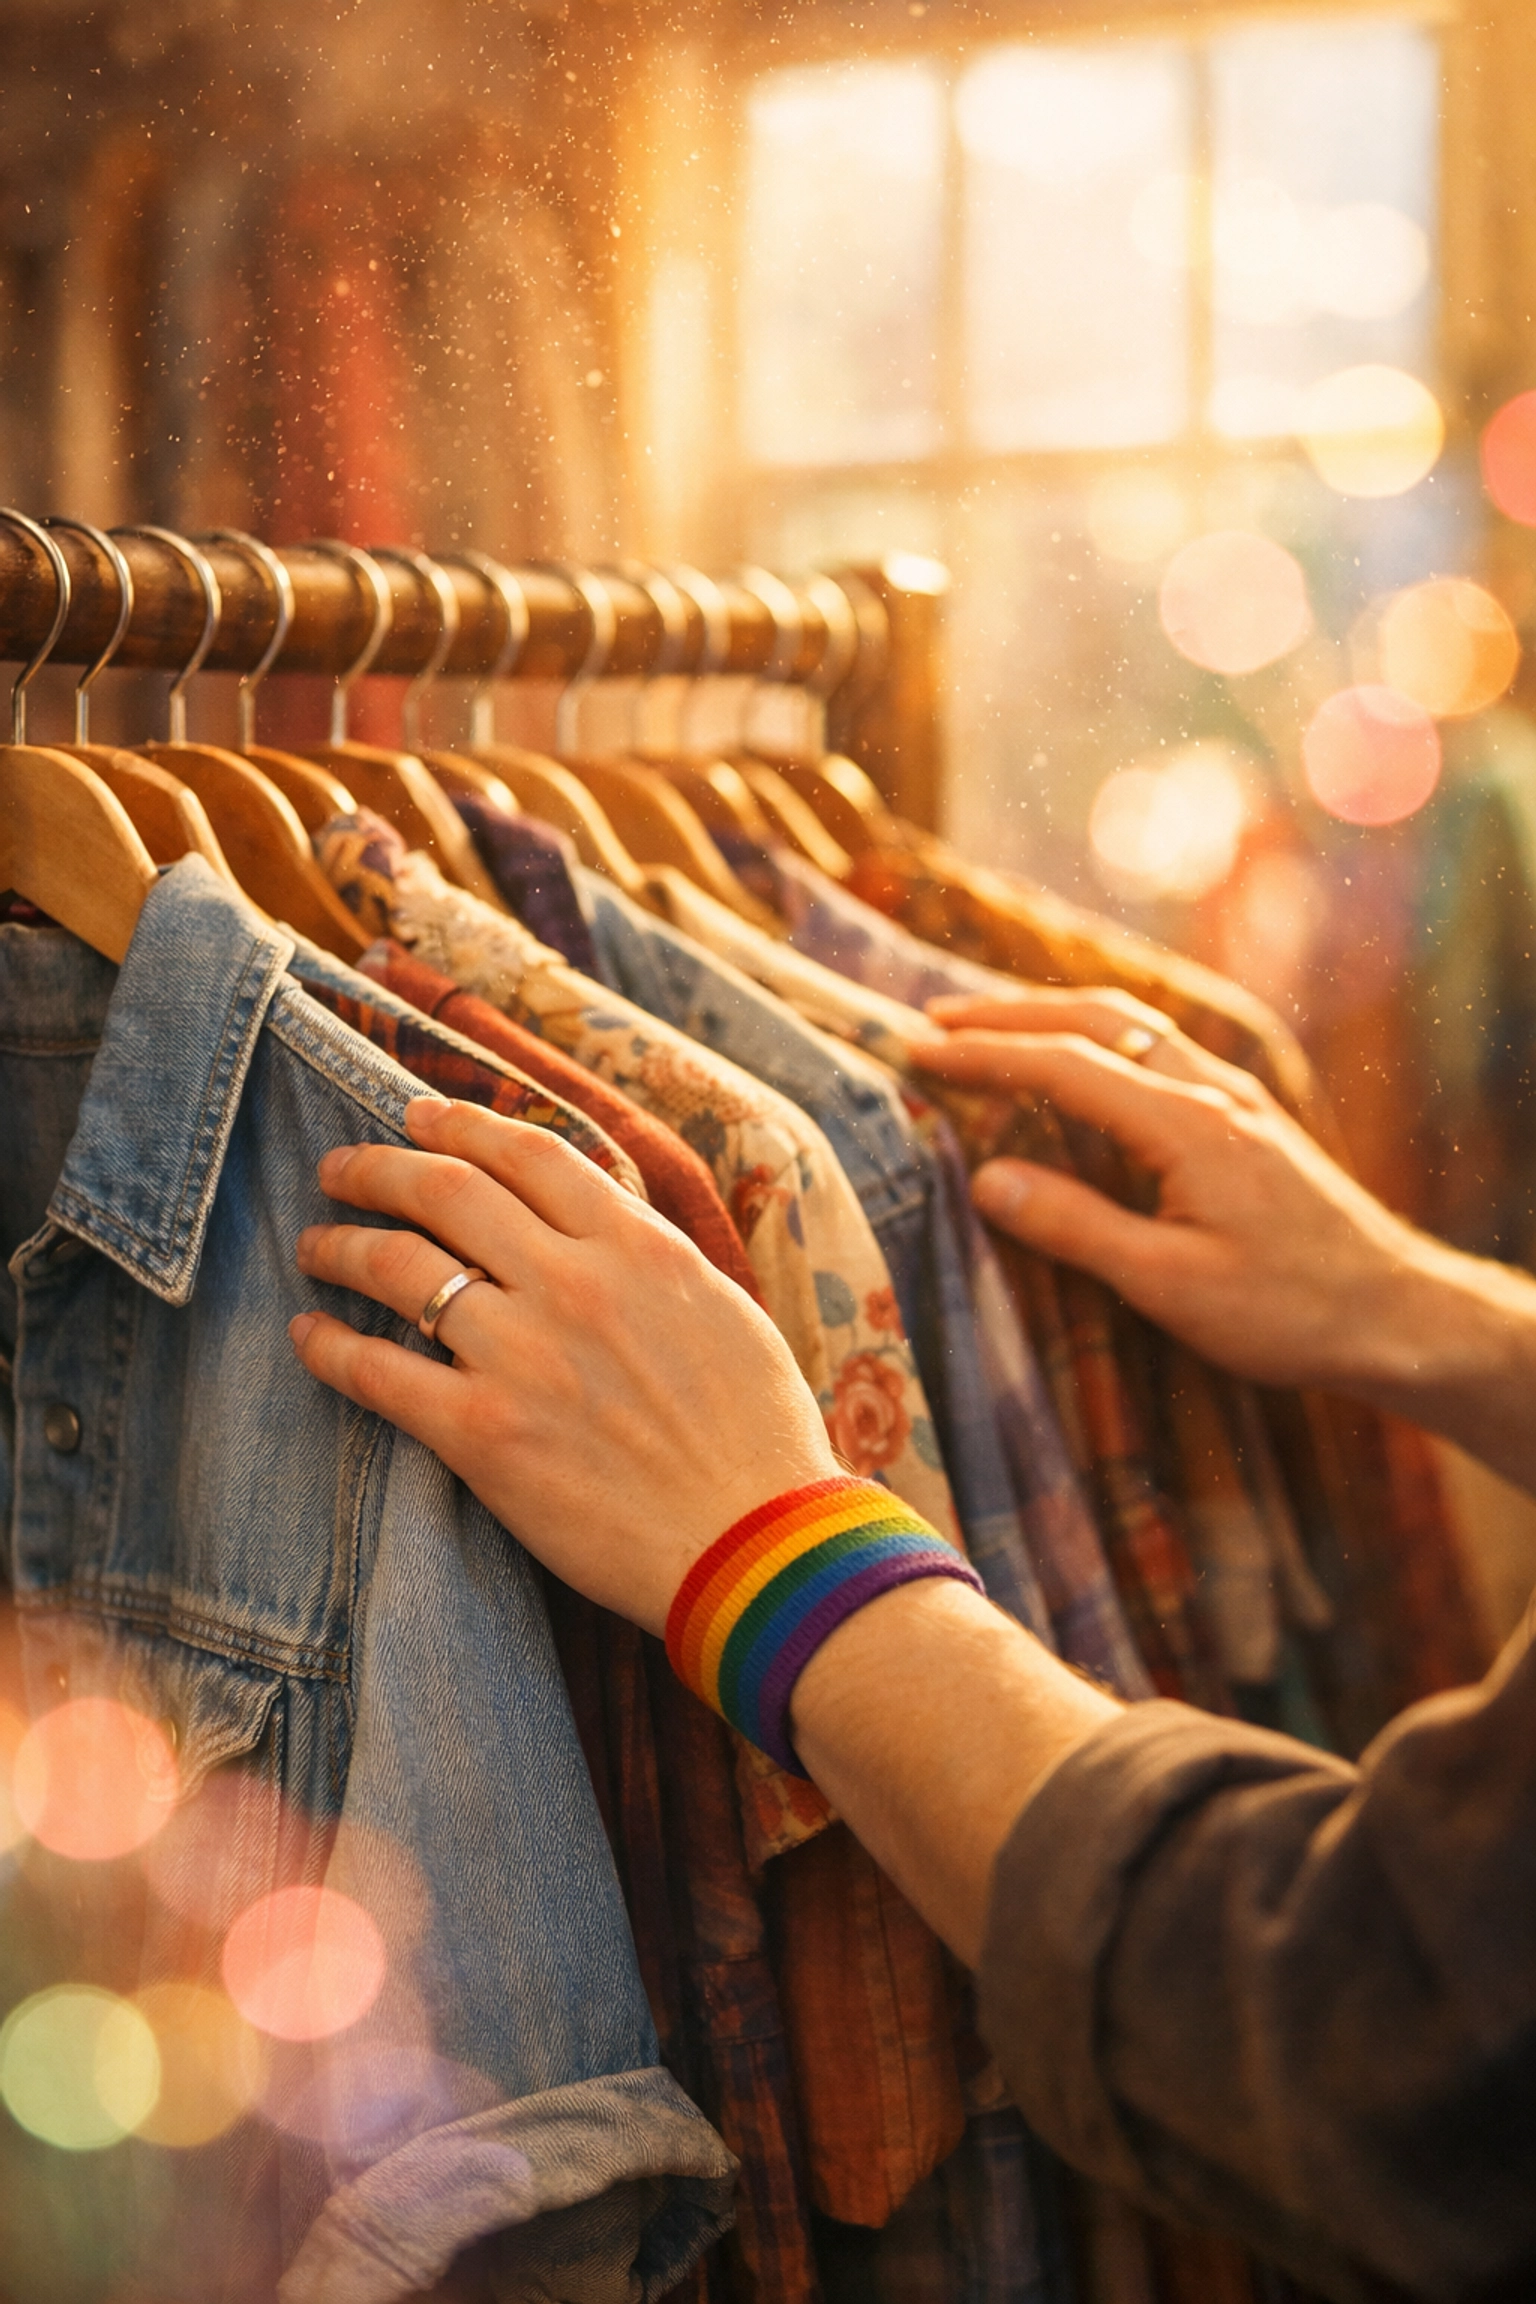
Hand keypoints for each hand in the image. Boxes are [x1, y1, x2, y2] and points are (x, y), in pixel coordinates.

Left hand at [290, 1098, 837, 1632]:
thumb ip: (649, 1260)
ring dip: (340, 1246)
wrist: (757, 1547)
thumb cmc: (757, 1439)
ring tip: (314, 1245)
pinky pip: (378, 1372)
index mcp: (639, 1246)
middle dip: (377, 1168)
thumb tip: (596, 1226)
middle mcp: (574, 1283)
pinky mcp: (483, 1434)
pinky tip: (307, 1335)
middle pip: (445, 1189)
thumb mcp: (721, 1311)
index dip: (459, 1123)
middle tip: (339, 1168)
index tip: (417, 1115)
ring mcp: (523, 1356)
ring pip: (399, 1266)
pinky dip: (328, 1347)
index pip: (527, 1153)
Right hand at [908, 988, 1427, 1393]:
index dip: (985, 1054)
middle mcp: (1211, 1091)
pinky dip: (1099, 1037)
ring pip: (1133, 1026)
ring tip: (990, 1026)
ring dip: (1054, 1016)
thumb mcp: (1169, 1285)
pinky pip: (1160, 1049)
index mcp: (1186, 1124)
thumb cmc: (1287, 1312)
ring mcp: (1234, 1098)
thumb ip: (1076, 1226)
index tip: (916, 1049)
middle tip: (934, 1021)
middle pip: (1096, 1021)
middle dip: (1009, 1014)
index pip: (1064, 1066)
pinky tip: (1082, 1060)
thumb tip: (986, 1179)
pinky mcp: (1245, 1118)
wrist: (1396, 1314)